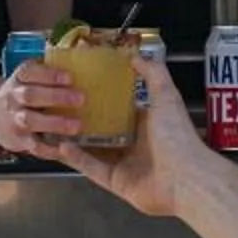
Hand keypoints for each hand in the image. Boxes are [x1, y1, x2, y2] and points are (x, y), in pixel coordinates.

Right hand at [0, 62, 84, 157]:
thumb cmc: (20, 92)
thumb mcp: (28, 77)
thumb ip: (48, 72)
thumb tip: (82, 60)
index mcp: (19, 78)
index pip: (30, 72)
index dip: (49, 75)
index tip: (69, 77)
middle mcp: (14, 98)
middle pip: (31, 96)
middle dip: (56, 97)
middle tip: (81, 98)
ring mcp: (14, 120)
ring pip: (31, 121)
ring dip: (55, 123)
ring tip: (76, 125)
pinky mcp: (18, 141)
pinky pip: (34, 147)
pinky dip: (51, 150)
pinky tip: (67, 148)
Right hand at [56, 58, 212, 217]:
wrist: (185, 178)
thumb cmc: (176, 135)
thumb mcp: (166, 95)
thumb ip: (153, 73)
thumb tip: (135, 56)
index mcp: (145, 123)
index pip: (118, 109)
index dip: (101, 99)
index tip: (79, 86)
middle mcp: (133, 143)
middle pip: (102, 130)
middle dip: (81, 120)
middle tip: (58, 107)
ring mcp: (123, 164)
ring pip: (92, 150)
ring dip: (73, 140)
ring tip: (52, 127)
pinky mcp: (115, 182)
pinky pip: (92, 168)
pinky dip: (77, 159)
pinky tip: (60, 146)